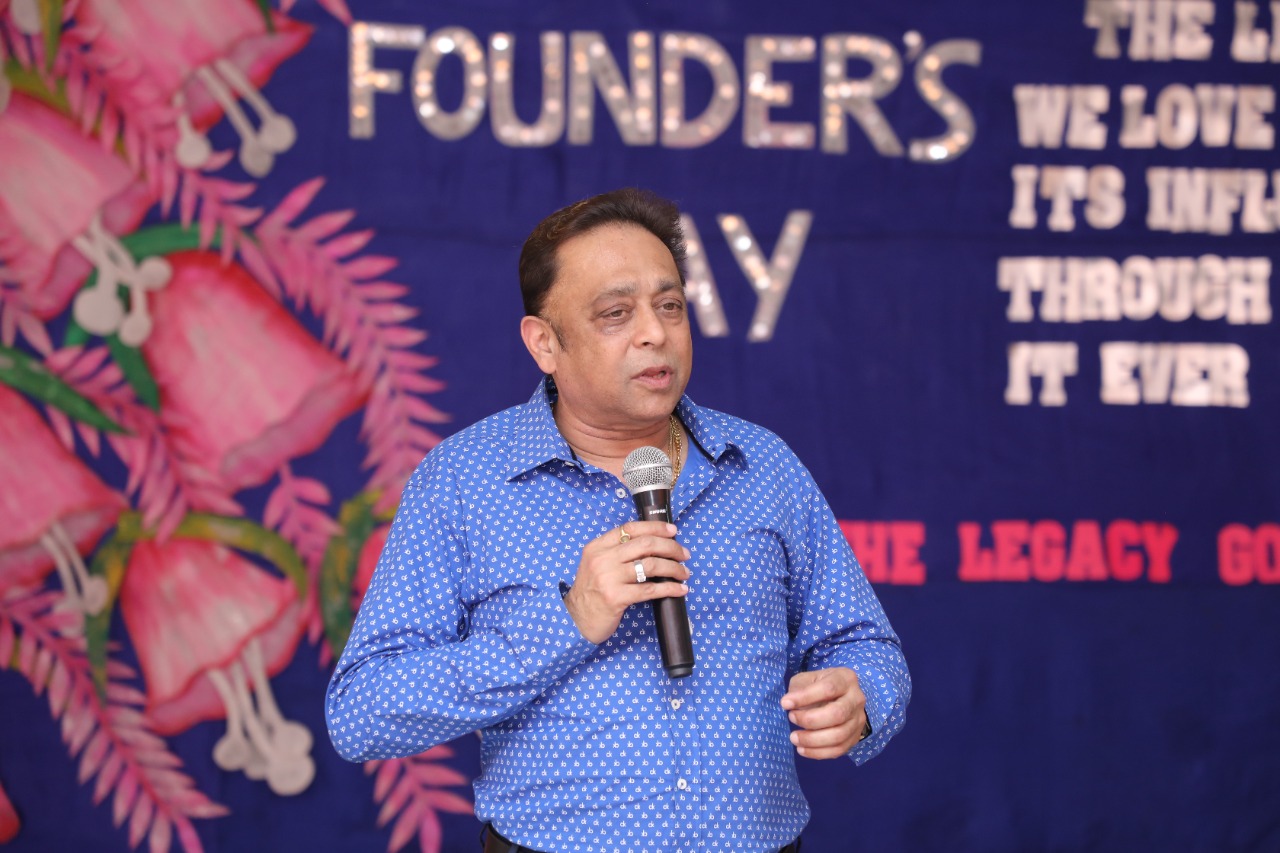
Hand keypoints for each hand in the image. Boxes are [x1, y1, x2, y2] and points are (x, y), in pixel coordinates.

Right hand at [563, 521, 690, 644]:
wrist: (575, 619)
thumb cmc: (591, 592)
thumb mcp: (596, 565)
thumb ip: (616, 552)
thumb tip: (652, 544)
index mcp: (598, 547)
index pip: (630, 528)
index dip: (655, 527)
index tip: (672, 530)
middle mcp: (602, 559)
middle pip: (645, 544)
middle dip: (671, 547)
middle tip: (684, 554)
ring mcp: (609, 578)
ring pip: (651, 565)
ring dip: (674, 568)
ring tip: (684, 573)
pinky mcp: (616, 597)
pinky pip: (650, 589)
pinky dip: (670, 588)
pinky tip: (680, 590)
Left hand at [781, 667, 867, 758]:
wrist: (838, 697)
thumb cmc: (818, 686)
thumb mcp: (807, 679)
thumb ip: (799, 689)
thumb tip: (789, 704)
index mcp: (845, 679)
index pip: (828, 688)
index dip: (805, 697)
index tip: (785, 703)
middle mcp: (857, 699)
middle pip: (838, 714)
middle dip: (810, 720)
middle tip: (791, 718)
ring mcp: (858, 720)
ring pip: (839, 735)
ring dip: (813, 740)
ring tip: (794, 738)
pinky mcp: (855, 737)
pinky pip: (839, 750)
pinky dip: (818, 753)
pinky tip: (802, 749)